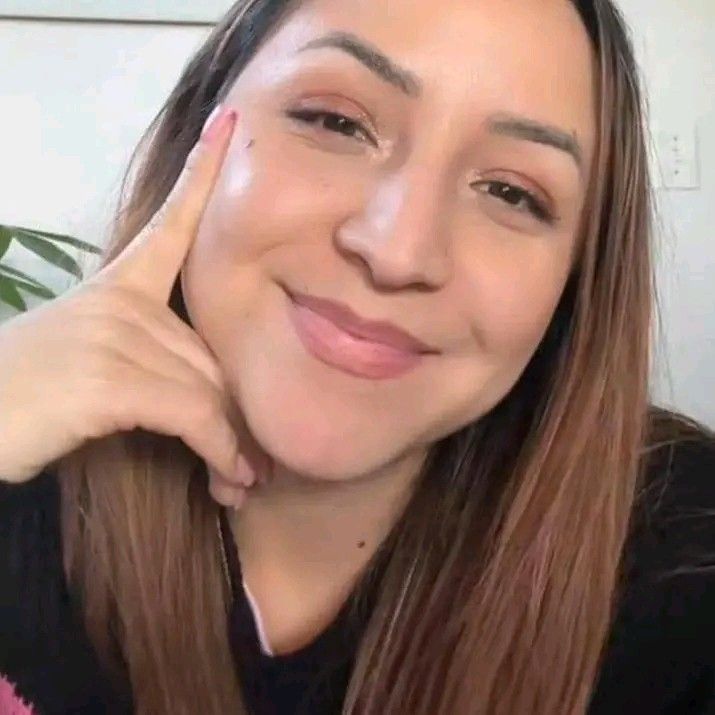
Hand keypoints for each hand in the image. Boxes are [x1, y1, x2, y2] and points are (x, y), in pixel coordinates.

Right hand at [0, 105, 269, 508]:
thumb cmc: (28, 399)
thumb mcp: (97, 368)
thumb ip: (154, 365)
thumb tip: (219, 409)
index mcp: (115, 289)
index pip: (170, 226)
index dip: (201, 176)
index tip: (228, 126)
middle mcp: (119, 301)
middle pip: (213, 353)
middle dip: (237, 413)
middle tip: (257, 462)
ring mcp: (113, 332)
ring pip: (209, 389)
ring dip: (233, 444)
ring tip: (245, 482)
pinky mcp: (109, 376)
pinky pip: (193, 414)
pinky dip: (219, 450)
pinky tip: (229, 477)